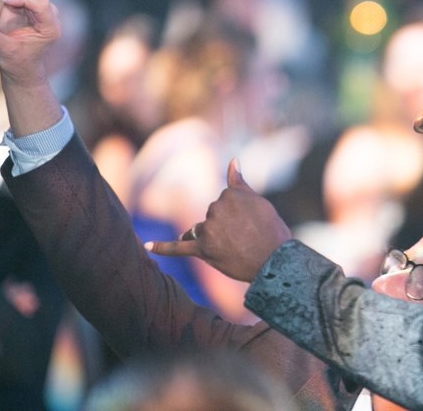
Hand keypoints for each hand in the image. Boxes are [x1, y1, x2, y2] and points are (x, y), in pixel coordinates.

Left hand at [146, 159, 290, 281]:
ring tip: (233, 247)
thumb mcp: (259, 201)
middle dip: (224, 225)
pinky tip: (148, 246)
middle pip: (212, 214)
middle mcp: (216, 208)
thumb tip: (232, 160)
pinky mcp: (202, 250)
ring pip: (201, 229)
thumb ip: (240, 182)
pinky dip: (162, 247)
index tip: (250, 223)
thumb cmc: (271, 230)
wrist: (274, 261)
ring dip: (211, 237)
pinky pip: (178, 247)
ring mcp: (208, 229)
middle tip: (246, 237)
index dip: (237, 214)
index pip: (224, 200)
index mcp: (229, 194)